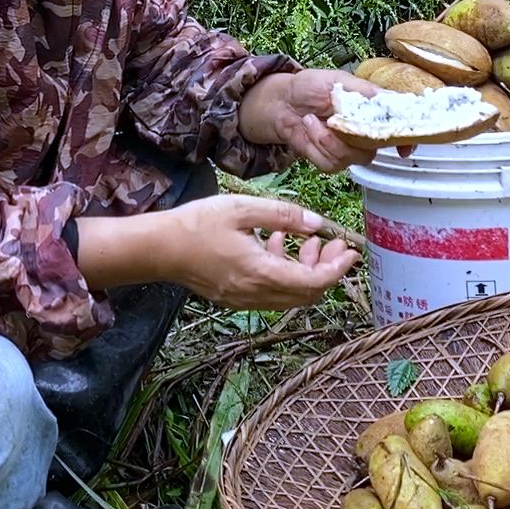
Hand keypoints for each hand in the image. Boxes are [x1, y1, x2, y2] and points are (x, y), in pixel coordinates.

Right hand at [160, 194, 358, 308]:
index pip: (314, 283)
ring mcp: (244, 299)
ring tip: (310, 239)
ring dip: (306, 269)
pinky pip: (271, 291)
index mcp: (261, 274)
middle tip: (338, 244)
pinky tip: (278, 243)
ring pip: (290, 294)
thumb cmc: (196, 225)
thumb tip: (318, 224)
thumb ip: (284, 215)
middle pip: (306, 294)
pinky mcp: (234, 297)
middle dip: (327, 269)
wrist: (158, 248)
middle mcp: (255, 294)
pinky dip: (285, 271)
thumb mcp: (243, 209)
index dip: (338, 269)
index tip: (352, 252)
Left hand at [241, 69, 404, 171]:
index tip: (404, 149)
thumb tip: (389, 101)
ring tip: (311, 120)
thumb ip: (365, 92)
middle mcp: (364, 132)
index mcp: (372, 110)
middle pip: (375, 148)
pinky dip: (316, 146)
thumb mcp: (338, 80)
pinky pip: (331, 163)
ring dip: (326, 139)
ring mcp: (348, 148)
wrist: (281, 102)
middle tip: (333, 119)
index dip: (405, 139)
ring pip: (351, 158)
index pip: (397, 126)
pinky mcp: (330, 160)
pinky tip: (308, 129)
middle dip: (352, 136)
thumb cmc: (309, 87)